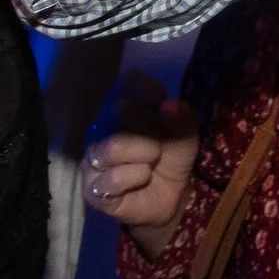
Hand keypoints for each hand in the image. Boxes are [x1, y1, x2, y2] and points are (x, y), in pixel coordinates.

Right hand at [83, 72, 199, 259]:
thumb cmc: (172, 156)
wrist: (170, 196)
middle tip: (159, 144)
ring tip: (150, 163)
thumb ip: (182, 117)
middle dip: (152, 130)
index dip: (150, 94)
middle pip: (121, 111)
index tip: (164, 111)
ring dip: (146, 155)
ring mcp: (93, 158)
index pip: (127, 82)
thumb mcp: (186, 134)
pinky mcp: (92, 188)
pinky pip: (115, 177)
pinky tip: (140, 180)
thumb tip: (169, 105)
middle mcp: (101, 127)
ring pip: (115, 145)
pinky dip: (138, 177)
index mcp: (124, 105)